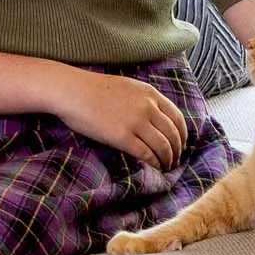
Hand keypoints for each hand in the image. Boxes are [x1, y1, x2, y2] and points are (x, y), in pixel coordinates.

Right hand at [52, 68, 188, 168]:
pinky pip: (146, 154)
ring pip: (163, 146)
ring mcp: (136, 122)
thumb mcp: (126, 86)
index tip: (181, 144)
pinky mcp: (122, 137)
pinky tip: (154, 167)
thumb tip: (154, 117)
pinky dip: (154, 163)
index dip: (182, 134)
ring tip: (166, 167)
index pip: (177, 117)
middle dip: (177, 150)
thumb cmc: (92, 89)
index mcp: (150, 94)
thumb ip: (143, 99)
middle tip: (176, 160)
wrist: (71, 91)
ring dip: (168, 159)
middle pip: (173, 134)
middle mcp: (147, 107)